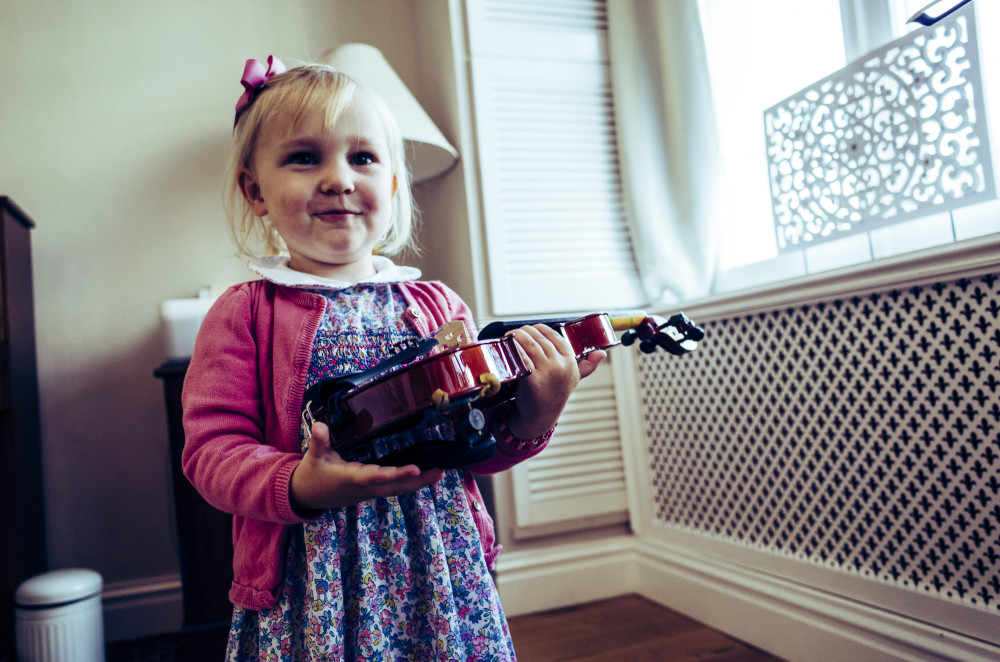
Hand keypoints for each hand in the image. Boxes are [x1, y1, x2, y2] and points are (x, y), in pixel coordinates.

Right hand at [289, 422, 444, 512]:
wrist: (307, 496)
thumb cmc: (312, 473)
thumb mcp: (313, 456)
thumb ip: (319, 440)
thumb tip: (319, 425)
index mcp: (350, 478)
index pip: (376, 476)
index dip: (395, 474)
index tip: (415, 469)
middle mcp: (364, 487)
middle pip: (395, 487)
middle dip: (418, 481)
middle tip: (440, 472)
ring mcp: (369, 491)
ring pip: (397, 489)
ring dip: (419, 482)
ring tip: (440, 472)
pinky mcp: (371, 490)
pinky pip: (394, 488)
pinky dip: (409, 482)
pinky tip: (424, 475)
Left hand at [505, 324, 606, 439]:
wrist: (540, 417)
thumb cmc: (554, 395)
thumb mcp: (573, 379)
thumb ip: (587, 365)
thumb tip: (602, 353)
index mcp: (571, 361)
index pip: (554, 335)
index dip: (539, 328)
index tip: (530, 328)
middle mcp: (560, 365)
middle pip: (539, 338)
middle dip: (524, 331)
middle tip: (515, 332)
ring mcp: (547, 372)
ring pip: (528, 344)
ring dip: (516, 336)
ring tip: (508, 337)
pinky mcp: (533, 380)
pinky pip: (521, 358)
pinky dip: (512, 350)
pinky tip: (506, 348)